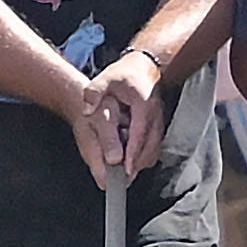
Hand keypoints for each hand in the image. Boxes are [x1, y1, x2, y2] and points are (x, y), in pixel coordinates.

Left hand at [78, 47, 161, 185]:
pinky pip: (155, 146)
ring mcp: (159, 120)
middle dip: (138, 164)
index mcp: (143, 105)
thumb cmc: (125, 74)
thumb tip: (87, 108)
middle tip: (125, 179)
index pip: (140, 133)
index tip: (126, 168)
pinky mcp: (158, 125)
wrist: (143, 67)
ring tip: (127, 175)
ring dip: (142, 162)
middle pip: (150, 146)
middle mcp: (155, 114)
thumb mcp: (106, 78)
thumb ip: (94, 92)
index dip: (133, 153)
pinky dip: (145, 156)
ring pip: (154, 148)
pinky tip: (132, 163)